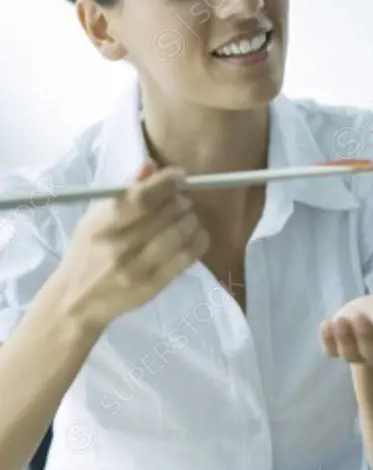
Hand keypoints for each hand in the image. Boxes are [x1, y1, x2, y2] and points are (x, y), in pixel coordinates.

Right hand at [52, 162, 209, 333]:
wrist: (77, 302)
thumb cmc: (87, 254)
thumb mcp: (95, 220)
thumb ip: (124, 193)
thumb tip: (152, 166)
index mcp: (102, 225)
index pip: (142, 198)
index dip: (167, 183)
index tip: (179, 176)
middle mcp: (119, 246)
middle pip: (166, 214)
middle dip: (182, 200)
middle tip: (184, 198)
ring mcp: (137, 269)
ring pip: (179, 235)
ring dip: (191, 220)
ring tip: (189, 217)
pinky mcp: (152, 286)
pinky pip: (185, 259)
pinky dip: (198, 241)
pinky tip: (197, 235)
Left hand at [320, 281, 372, 364]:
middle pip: (371, 353)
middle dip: (365, 336)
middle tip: (361, 318)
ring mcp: (358, 352)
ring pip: (350, 353)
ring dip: (344, 339)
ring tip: (340, 321)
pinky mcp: (339, 345)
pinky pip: (331, 350)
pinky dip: (327, 341)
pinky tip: (326, 325)